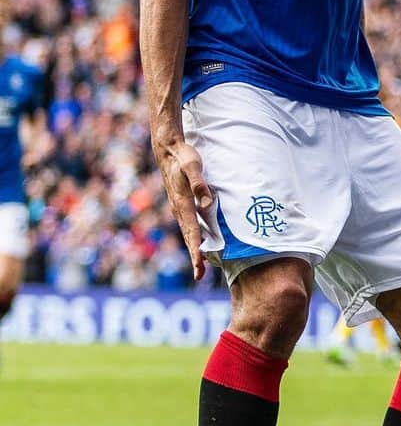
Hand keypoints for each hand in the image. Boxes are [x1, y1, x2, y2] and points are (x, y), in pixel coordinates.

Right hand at [154, 138, 212, 280]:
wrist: (168, 150)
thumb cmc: (182, 157)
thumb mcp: (192, 166)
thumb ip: (199, 184)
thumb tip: (207, 204)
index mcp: (182, 204)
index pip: (191, 232)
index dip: (196, 250)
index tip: (199, 266)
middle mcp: (179, 210)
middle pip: (188, 237)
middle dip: (195, 257)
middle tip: (199, 275)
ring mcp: (179, 208)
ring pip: (188, 233)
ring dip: (195, 249)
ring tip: (201, 267)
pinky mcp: (182, 204)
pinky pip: (189, 225)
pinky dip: (194, 237)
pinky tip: (201, 243)